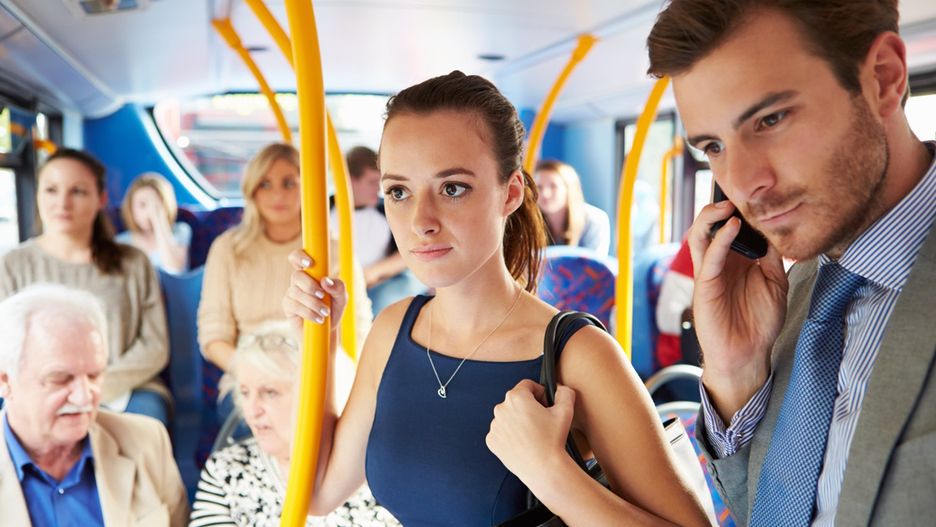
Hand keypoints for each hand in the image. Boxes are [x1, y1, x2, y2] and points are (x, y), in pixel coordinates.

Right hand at [282, 249, 346, 333]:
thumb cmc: (334, 309)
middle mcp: (299, 281)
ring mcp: (292, 293)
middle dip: (310, 285)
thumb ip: (338, 287)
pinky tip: (318, 319)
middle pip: (296, 275)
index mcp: (311, 273)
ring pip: (296, 292)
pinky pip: (294, 306)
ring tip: (325, 312)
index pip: (298, 257)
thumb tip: (326, 281)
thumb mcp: (342, 298)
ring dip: (313, 303)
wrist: (327, 330)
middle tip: (322, 295)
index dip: (300, 256)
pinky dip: (309, 313)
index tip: (310, 263)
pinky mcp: (288, 306)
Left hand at [486, 380, 574, 481]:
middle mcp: (501, 408)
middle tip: (541, 421)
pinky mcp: (492, 440)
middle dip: (528, 407)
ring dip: (518, 421)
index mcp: (516, 397)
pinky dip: (510, 435)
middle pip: (516, 401)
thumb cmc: (553, 439)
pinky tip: (523, 443)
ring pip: (508, 416)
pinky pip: (502, 432)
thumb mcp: (566, 411)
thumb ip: (564, 392)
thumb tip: (559, 389)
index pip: (528, 385)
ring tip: (532, 434)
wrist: (543, 469)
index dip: (540, 393)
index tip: (546, 404)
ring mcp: (494, 425)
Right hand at [687, 201, 787, 417]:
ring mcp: (710, 273)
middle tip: (735, 196)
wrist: (749, 354)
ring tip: (727, 205)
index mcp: (735, 260)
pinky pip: (709, 257)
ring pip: (700, 236)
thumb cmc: (759, 323)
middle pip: (709, 226)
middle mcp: (720, 263)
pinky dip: (720, 239)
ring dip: (710, 217)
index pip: (730, 228)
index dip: (737, 210)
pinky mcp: (705, 285)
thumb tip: (774, 231)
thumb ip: (773, 258)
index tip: (753, 193)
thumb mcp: (775, 284)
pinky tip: (731, 226)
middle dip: (718, 207)